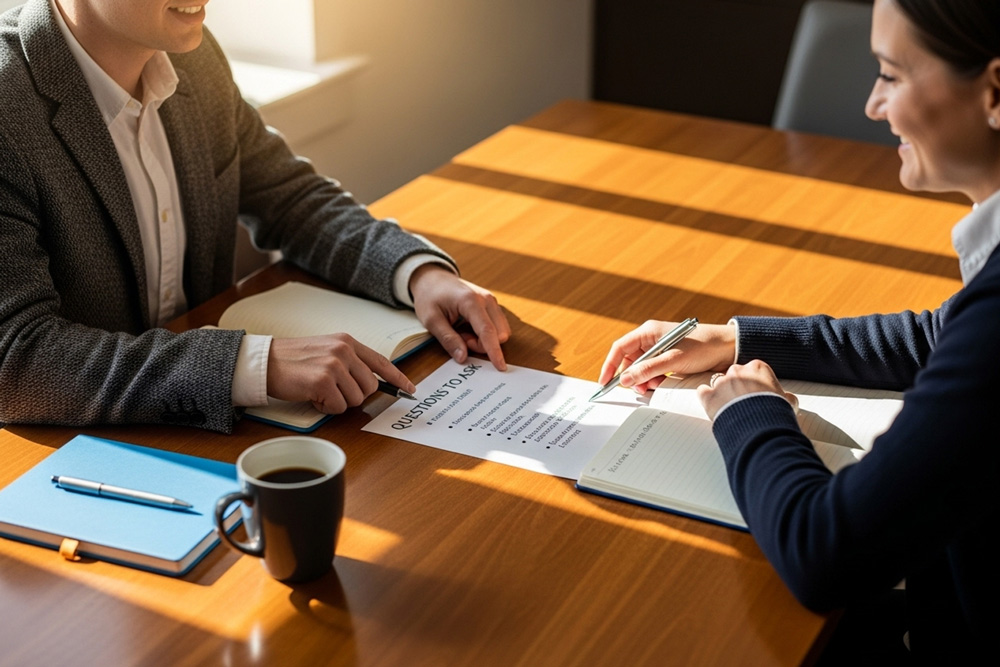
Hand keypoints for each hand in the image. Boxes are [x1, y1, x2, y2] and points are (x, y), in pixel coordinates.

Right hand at [266, 334, 415, 413]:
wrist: (265, 362)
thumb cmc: (294, 360)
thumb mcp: (327, 351)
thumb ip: (350, 362)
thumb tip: (372, 383)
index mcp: (347, 342)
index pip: (381, 362)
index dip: (398, 378)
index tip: (410, 389)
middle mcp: (344, 350)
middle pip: (370, 387)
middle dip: (354, 395)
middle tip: (333, 391)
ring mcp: (334, 365)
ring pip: (356, 399)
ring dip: (338, 402)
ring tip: (319, 390)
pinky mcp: (323, 381)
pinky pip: (337, 407)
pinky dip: (325, 407)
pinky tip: (311, 395)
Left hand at [409, 265, 510, 370]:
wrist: (432, 278)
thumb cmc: (429, 296)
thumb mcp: (431, 320)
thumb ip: (448, 339)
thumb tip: (463, 358)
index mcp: (471, 301)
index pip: (487, 331)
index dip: (494, 351)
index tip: (500, 367)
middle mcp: (486, 299)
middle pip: (498, 334)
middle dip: (481, 345)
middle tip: (459, 337)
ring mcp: (491, 301)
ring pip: (500, 332)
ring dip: (483, 340)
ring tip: (462, 331)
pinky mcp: (492, 304)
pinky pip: (497, 327)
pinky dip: (484, 333)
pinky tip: (468, 327)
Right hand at [598, 320, 736, 393]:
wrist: (730, 347)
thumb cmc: (703, 346)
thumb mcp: (672, 360)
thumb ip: (647, 370)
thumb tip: (624, 380)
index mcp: (648, 332)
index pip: (620, 348)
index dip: (610, 365)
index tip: (605, 382)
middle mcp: (652, 339)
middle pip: (630, 360)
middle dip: (631, 376)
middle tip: (638, 389)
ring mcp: (661, 349)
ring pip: (642, 368)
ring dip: (645, 380)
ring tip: (654, 386)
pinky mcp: (670, 359)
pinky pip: (654, 371)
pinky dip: (655, 380)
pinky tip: (663, 384)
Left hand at [696, 360, 797, 419]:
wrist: (761, 428)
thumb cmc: (775, 414)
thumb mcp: (786, 402)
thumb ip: (785, 395)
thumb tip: (788, 398)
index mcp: (758, 368)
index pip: (753, 371)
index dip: (754, 385)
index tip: (756, 395)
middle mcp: (738, 371)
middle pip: (735, 376)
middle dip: (738, 388)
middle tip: (744, 404)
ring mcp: (722, 382)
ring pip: (719, 384)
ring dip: (723, 395)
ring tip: (731, 410)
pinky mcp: (709, 396)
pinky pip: (703, 392)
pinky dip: (707, 399)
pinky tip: (714, 408)